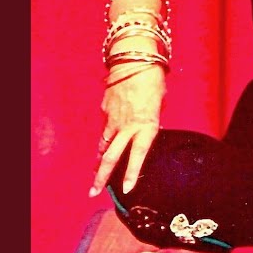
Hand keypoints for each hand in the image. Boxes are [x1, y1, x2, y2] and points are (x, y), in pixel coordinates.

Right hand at [89, 63, 164, 196]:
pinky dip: (105, 136)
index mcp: (146, 126)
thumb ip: (152, 119)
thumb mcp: (159, 103)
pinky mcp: (105, 110)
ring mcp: (113, 119)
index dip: (132, 173)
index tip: (127, 189)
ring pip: (104, 144)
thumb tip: (149, 128)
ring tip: (96, 173)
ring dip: (99, 160)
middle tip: (93, 192)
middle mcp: (127, 126)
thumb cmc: (153, 80)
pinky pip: (105, 127)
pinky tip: (106, 139)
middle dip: (101, 176)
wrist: (134, 60)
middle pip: (110, 156)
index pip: (138, 155)